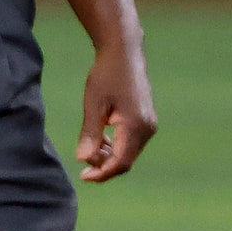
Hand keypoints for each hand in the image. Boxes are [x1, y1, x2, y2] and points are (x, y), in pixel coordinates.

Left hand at [76, 41, 156, 181]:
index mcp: (135, 126)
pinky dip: (116, 147)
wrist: (123, 54)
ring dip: (109, 157)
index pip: (120, 162)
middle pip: (126, 161)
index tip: (83, 177)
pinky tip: (100, 140)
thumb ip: (90, 133)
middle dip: (104, 167)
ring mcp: (149, 125)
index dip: (102, 174)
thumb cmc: (106, 76)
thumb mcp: (93, 105)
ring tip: (89, 149)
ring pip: (129, 153)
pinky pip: (131, 143)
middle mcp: (147, 129)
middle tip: (82, 164)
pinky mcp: (146, 120)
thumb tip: (84, 159)